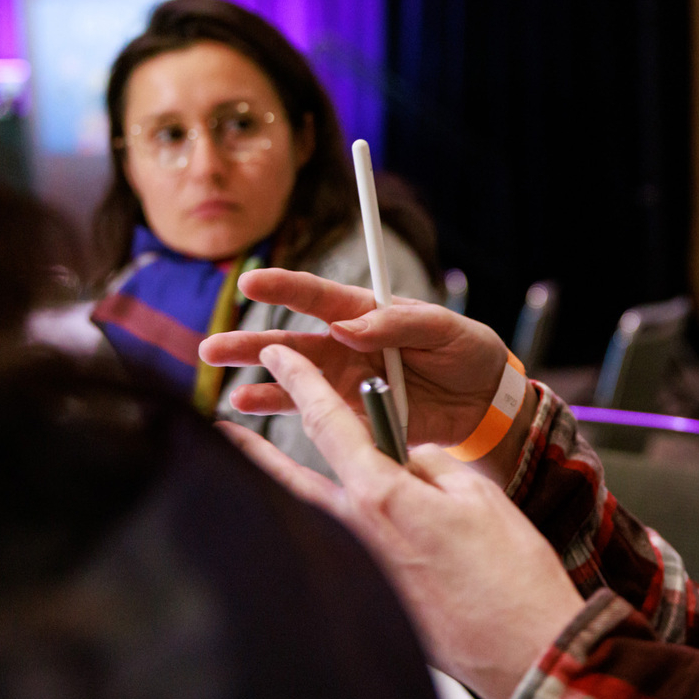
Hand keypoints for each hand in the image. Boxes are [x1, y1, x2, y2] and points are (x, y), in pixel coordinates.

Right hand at [200, 269, 516, 447]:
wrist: (487, 400)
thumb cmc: (468, 350)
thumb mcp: (444, 328)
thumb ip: (398, 325)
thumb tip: (348, 328)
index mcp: (367, 313)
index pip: (319, 297)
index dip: (284, 288)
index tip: (250, 281)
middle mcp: (347, 346)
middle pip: (291, 343)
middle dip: (250, 344)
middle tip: (211, 347)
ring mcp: (347, 383)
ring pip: (294, 381)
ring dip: (259, 384)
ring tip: (222, 387)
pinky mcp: (358, 417)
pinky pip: (318, 417)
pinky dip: (286, 415)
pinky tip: (252, 410)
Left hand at [223, 343, 584, 698]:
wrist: (524, 653)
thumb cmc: (512, 575)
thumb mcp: (476, 495)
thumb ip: (429, 467)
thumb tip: (405, 461)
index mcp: (381, 496)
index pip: (329, 423)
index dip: (302, 381)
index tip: (279, 354)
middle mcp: (356, 536)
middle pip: (290, 480)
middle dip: (255, 451)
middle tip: (223, 429)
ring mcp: (360, 574)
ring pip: (309, 518)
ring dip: (282, 489)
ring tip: (255, 471)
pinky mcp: (374, 603)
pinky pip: (337, 552)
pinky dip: (320, 529)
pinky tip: (320, 525)